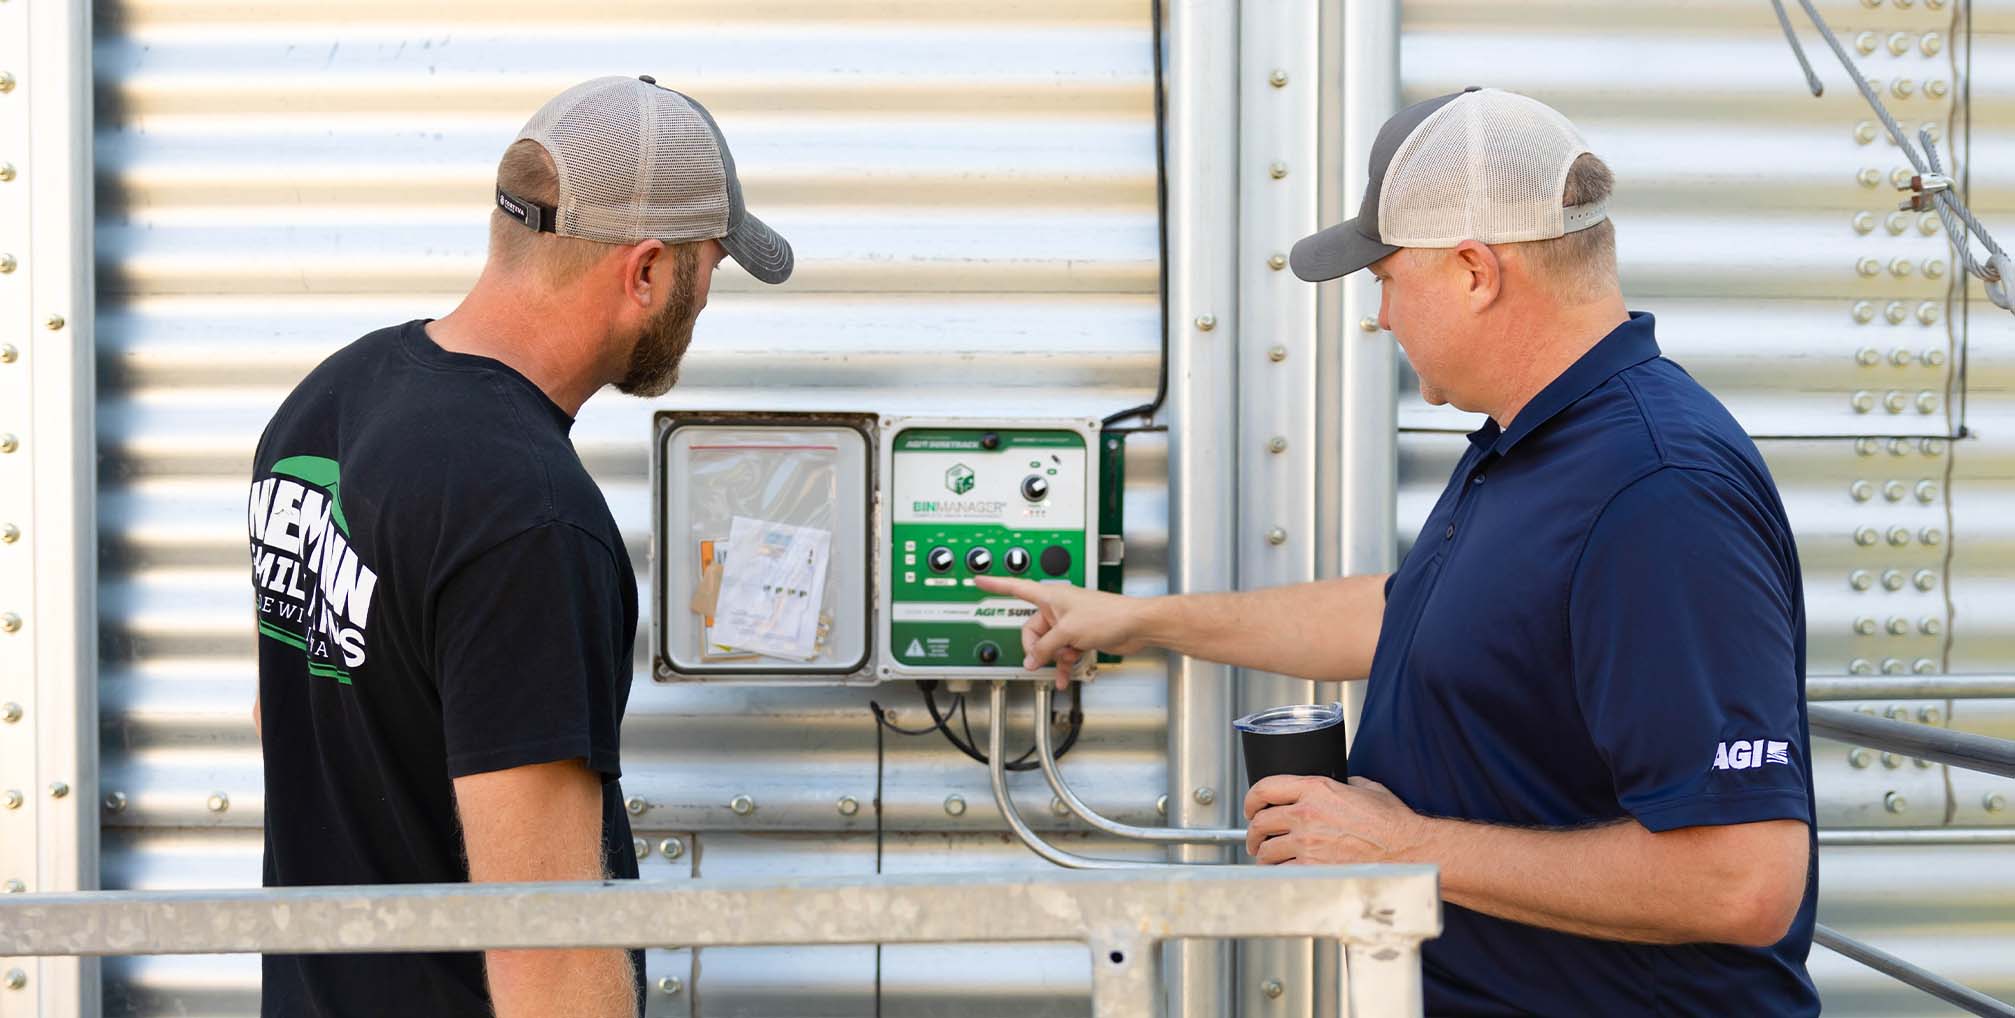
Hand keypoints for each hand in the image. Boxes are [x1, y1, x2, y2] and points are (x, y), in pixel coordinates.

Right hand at [972, 576, 1153, 687]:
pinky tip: (1065, 677)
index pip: (1015, 587)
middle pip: (1032, 629)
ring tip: (1059, 669)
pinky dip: (1064, 665)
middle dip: (1036, 648)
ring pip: (1048, 644)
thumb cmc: (1108, 615)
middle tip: (1040, 659)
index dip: (995, 584)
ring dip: (1052, 659)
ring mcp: (1068, 622)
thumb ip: (1045, 647)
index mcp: (1050, 596)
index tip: (979, 579)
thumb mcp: (1067, 632)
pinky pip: (1063, 652)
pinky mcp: (1080, 635)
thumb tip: (1031, 659)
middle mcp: (1057, 607)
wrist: (1135, 625)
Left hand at [1242, 775, 1430, 864]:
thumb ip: (1343, 783)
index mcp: (1315, 789)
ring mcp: (1307, 843)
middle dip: (1254, 831)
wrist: (1406, 851)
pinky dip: (1278, 873)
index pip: (1265, 787)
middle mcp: (1306, 814)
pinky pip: (1280, 872)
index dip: (1251, 799)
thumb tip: (1337, 785)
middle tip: (1257, 838)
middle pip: (1260, 821)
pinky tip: (1283, 872)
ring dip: (1264, 855)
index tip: (1251, 807)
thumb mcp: (1365, 788)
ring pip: (1266, 850)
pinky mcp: (1312, 869)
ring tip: (1268, 858)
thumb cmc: (1392, 823)